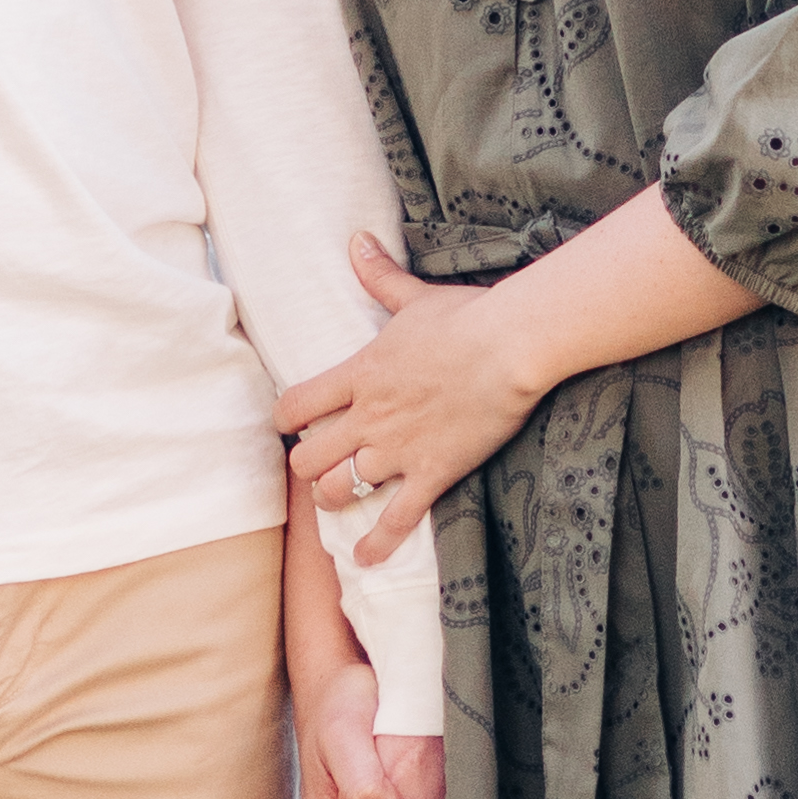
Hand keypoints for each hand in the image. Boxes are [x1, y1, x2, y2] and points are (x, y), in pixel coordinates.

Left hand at [278, 231, 541, 577]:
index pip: (296, 405)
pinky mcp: (432, 473)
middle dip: (306, 465)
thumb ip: (379, 275)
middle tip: (318, 464)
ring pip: (338, 490)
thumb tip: (357, 239)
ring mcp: (397, 450)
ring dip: (332, 498)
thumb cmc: (468, 317)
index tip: (291, 425)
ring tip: (337, 498)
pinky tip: (364, 559)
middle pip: (307, 458)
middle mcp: (368, 417)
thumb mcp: (415, 296)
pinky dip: (376, 544)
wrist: (512, 347)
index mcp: (359, 373)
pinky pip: (395, 520)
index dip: (285, 420)